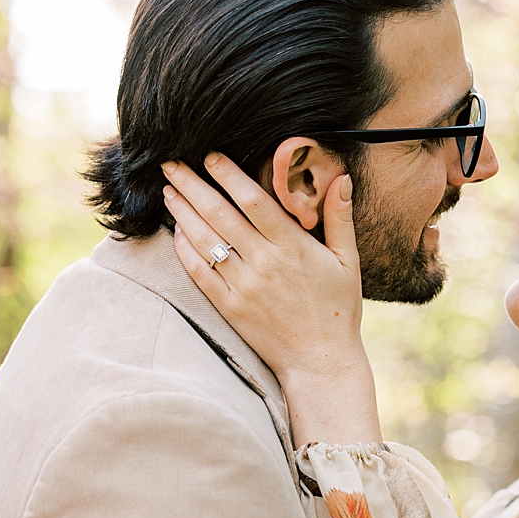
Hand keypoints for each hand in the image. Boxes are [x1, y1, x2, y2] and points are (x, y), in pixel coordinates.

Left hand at [162, 155, 380, 443]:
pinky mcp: (229, 307)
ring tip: (169, 191)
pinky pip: (198, 272)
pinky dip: (184, 249)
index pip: (253, 199)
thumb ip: (340, 218)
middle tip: (171, 164)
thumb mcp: (349, 262)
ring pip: (204, 240)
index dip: (228, 174)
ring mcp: (242, 286)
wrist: (320, 361)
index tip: (210, 156)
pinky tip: (177, 231)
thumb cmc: (338, 309)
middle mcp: (264, 263)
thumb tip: (342, 178)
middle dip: (192, 185)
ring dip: (182, 212)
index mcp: (292, 246)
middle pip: (219, 214)